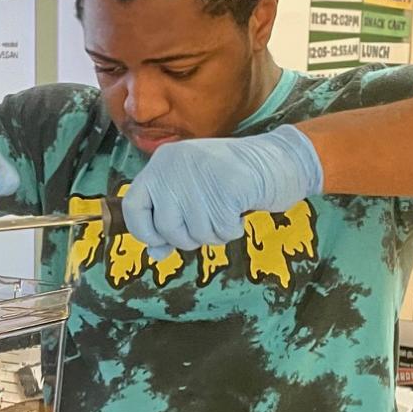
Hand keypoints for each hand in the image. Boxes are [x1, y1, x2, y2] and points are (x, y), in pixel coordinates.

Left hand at [122, 125, 322, 250]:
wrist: (279, 158)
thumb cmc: (234, 179)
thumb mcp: (194, 193)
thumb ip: (171, 218)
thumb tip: (154, 253)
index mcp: (162, 162)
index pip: (133, 205)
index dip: (144, 231)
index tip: (161, 242)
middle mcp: (175, 166)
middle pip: (166, 228)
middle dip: (189, 238)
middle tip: (210, 222)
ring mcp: (200, 175)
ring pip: (196, 234)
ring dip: (215, 233)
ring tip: (228, 210)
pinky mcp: (226, 187)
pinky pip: (222, 231)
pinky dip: (233, 230)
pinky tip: (240, 210)